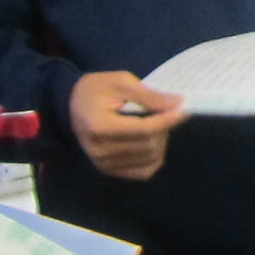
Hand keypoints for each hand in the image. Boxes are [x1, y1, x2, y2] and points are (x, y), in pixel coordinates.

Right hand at [66, 70, 189, 179]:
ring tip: (157, 124)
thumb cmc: (96, 89)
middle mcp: (100, 150)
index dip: (167, 120)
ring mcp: (103, 164)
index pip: (143, 129)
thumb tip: (177, 104)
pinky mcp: (108, 170)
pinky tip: (153, 142)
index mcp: (99, 126)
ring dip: (161, 141)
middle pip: (148, 145)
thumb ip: (148, 96)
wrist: (71, 104)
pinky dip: (154, 158)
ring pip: (149, 159)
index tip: (183, 109)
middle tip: (167, 112)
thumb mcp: (121, 82)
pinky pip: (143, 172)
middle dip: (165, 128)